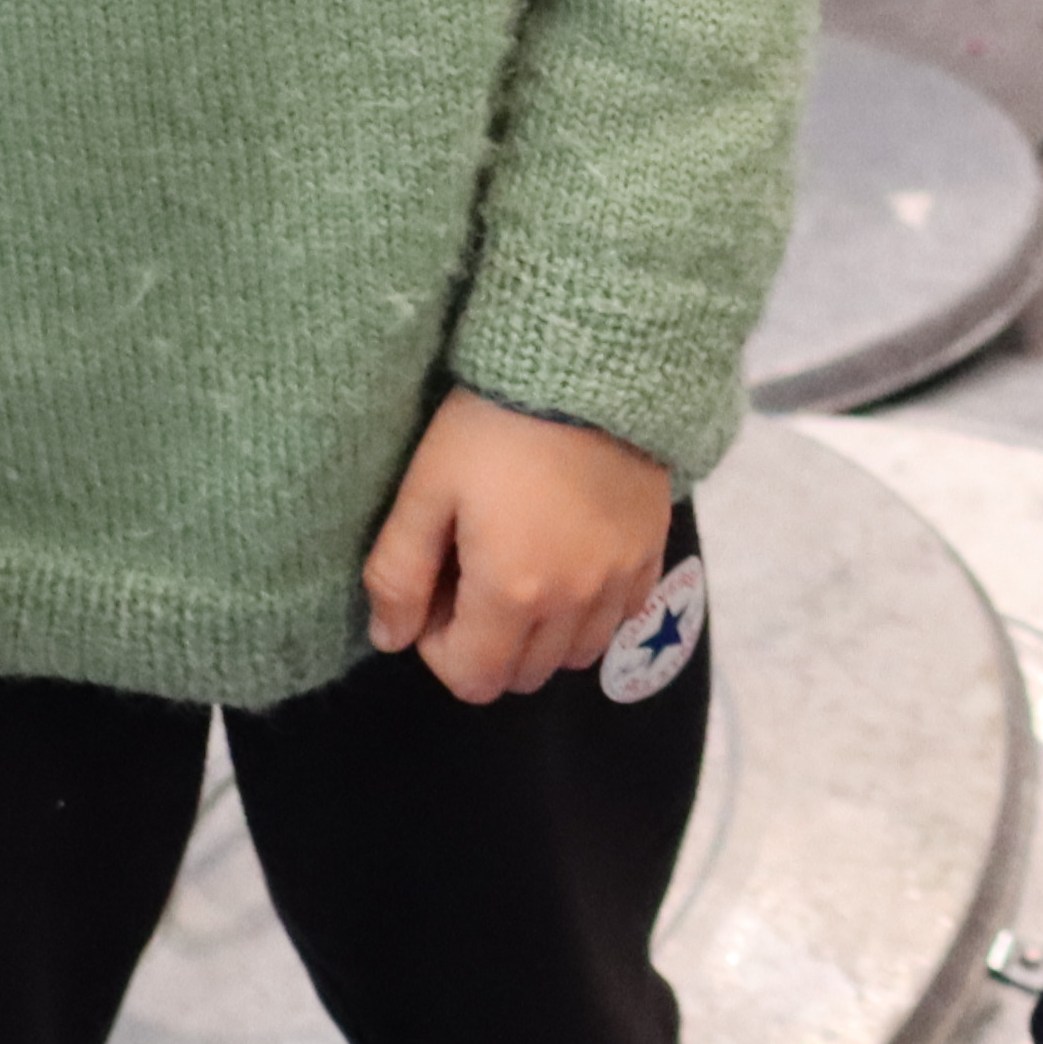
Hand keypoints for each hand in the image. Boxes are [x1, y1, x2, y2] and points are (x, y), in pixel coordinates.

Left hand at [363, 391, 678, 703]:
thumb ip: (398, 575)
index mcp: (511, 593)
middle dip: (487, 645)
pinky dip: (590, 612)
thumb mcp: (425, 491)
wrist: (588, 364)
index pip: (473, 679)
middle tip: (471, 579)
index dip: (439, 648)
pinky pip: (621, 617)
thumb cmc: (491, 426)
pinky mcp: (653, 551)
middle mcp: (574, 602)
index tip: (434, 590)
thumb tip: (389, 640)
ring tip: (522, 573)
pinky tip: (569, 562)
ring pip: (577, 655)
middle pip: (525, 675)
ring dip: (540, 636)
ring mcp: (621, 580)